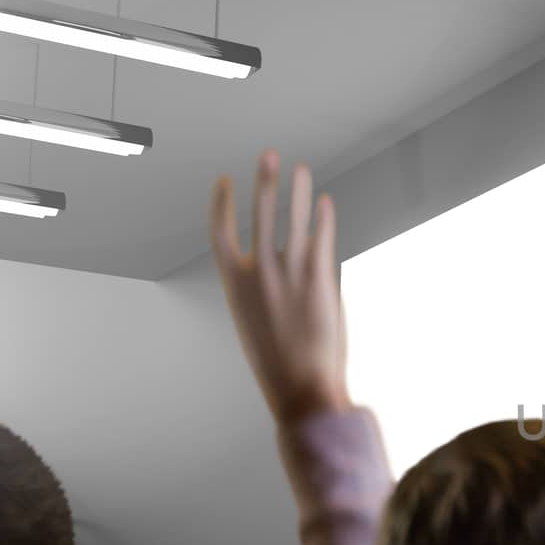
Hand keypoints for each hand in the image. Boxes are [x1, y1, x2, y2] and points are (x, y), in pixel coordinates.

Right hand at [210, 151, 350, 423]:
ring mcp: (290, 274)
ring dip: (296, 189)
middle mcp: (260, 274)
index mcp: (234, 286)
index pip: (219, 232)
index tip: (223, 181)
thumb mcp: (255, 324)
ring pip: (292, 218)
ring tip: (300, 168)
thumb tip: (280, 266)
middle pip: (259, 213)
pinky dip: (324, 217)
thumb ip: (263, 290)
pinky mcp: (321, 279)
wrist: (302, 389)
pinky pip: (322, 238)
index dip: (221, 203)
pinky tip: (325, 203)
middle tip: (268, 155)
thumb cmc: (280, 364)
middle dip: (264, 180)